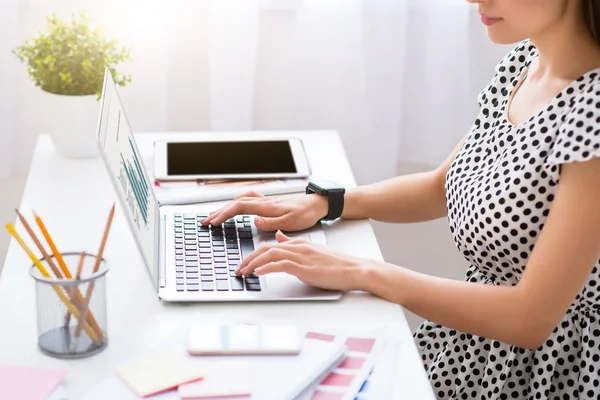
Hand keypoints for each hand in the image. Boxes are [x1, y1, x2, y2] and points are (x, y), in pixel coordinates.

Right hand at [200, 191, 327, 231]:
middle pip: (235, 203)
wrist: (318, 203)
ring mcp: (266, 201)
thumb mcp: (291, 222)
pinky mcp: (270, 203)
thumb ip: (272, 222)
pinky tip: (235, 207)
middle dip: (219, 212)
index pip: (240, 207)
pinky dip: (237, 203)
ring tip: (215, 216)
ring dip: (226, 208)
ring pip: (240, 201)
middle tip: (205, 221)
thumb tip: (254, 221)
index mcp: (267, 207)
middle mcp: (264, 201)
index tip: (213, 222)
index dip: (224, 214)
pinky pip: (248, 200)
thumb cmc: (307, 213)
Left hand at [235, 231, 366, 291]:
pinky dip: (267, 268)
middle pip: (266, 248)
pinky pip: (281, 264)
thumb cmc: (336, 265)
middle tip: (237, 268)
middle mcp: (298, 247)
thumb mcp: (312, 252)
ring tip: (243, 272)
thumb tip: (279, 238)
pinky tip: (258, 273)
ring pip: (270, 255)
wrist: (354, 269)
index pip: (270, 245)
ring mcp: (301, 256)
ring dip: (253, 264)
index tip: (244, 262)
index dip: (254, 253)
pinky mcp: (304, 267)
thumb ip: (294, 246)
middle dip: (248, 258)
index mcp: (299, 244)